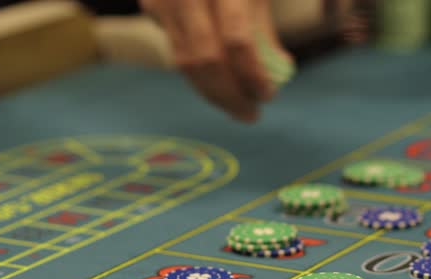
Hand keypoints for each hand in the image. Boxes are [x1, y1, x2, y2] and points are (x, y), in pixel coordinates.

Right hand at [139, 0, 286, 122]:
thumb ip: (264, 28)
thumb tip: (279, 72)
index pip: (236, 42)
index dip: (253, 75)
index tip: (269, 96)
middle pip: (205, 60)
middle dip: (230, 96)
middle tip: (251, 115)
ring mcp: (163, 0)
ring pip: (184, 63)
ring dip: (213, 93)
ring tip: (238, 106)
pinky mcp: (151, 5)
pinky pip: (176, 51)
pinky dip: (199, 75)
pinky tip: (220, 85)